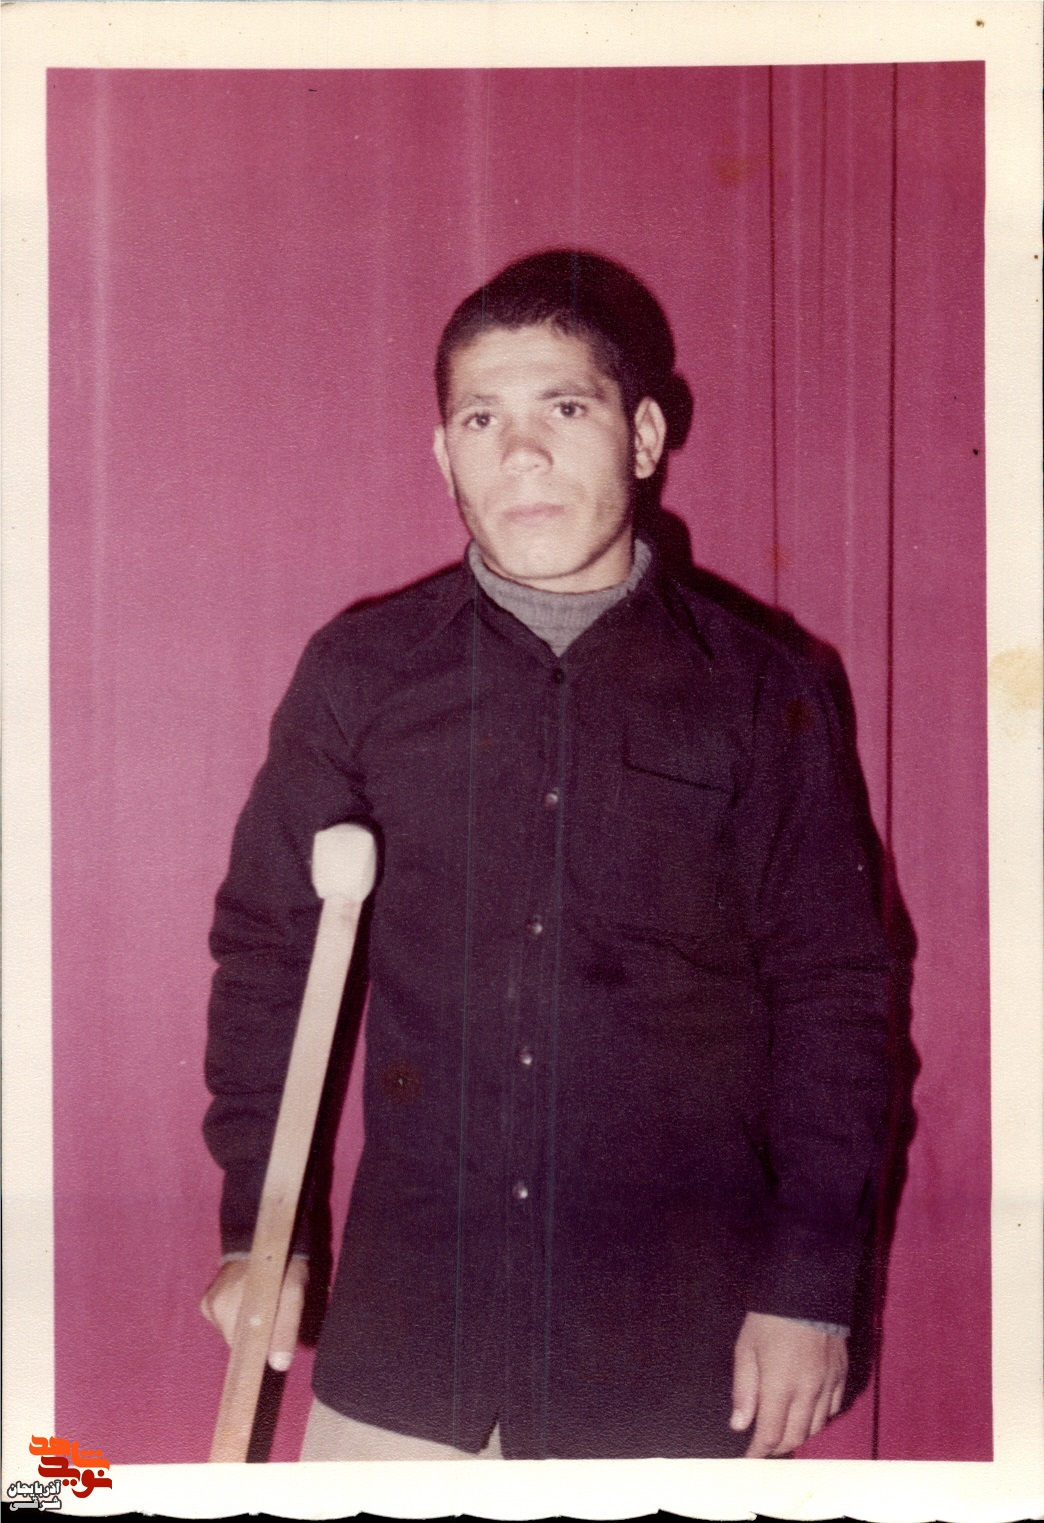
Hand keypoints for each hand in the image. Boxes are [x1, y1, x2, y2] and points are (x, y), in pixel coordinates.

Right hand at [199, 1256, 308, 1372]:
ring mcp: (208, 1304)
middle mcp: (217, 1305)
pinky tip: (243, 1303)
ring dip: (243, 1328)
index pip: (243, 1350)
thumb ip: (286, 1328)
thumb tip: (278, 1364)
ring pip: (228, 1333)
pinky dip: (233, 1320)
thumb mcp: (293, 1293)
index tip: (267, 1350)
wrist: (261, 1242)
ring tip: (257, 1307)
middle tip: (269, 1316)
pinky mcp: (205, 1303)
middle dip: (253, 1337)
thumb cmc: (281, 1268)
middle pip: (236, 1342)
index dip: (256, 1352)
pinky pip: (221, 1323)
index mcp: (236, 1305)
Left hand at [729, 1311, 846, 1456]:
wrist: (807, 1288)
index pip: (771, 1434)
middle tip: (763, 1446)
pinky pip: (833, 1410)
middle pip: (795, 1437)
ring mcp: (828, 1384)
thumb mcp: (746, 1349)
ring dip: (798, 1435)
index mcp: (781, 1385)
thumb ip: (744, 1390)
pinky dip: (818, 1418)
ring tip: (782, 1431)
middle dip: (777, 1447)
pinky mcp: (841, 1375)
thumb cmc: (770, 1317)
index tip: (749, 1459)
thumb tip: (739, 1424)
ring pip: (816, 1427)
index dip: (758, 1451)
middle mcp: (808, 1390)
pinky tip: (806, 1413)